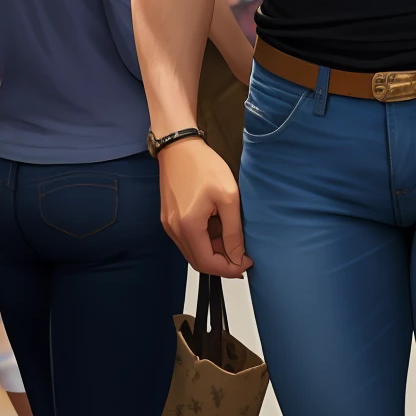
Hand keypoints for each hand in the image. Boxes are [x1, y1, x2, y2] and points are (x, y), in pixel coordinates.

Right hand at [157, 136, 251, 275]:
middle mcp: (174, 229)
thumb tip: (237, 256)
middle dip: (222, 263)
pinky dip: (204, 241)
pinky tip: (218, 229)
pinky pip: (188, 239)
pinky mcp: (169, 218)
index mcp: (188, 226)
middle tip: (243, 256)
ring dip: (213, 252)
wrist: (179, 147)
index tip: (246, 263)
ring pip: (193, 252)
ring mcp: (169, 225)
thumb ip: (233, 231)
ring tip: (232, 239)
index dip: (229, 269)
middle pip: (198, 261)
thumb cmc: (203, 166)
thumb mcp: (229, 198)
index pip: (207, 263)